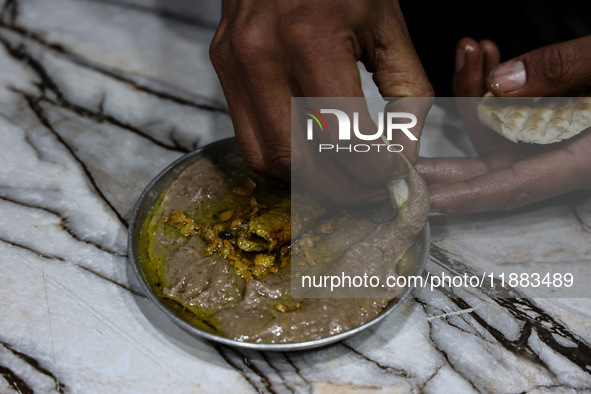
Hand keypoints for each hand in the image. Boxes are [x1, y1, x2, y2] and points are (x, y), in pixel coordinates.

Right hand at [210, 0, 431, 203]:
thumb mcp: (387, 26)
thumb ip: (406, 94)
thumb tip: (402, 155)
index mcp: (309, 37)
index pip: (342, 136)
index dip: (375, 169)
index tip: (394, 174)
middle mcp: (261, 55)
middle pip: (298, 160)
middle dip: (342, 188)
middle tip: (371, 190)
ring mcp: (234, 63)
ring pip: (267, 159)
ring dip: (308, 180)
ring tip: (342, 175)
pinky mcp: (223, 68)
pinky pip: (248, 137)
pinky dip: (283, 158)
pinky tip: (311, 152)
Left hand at [416, 36, 590, 212]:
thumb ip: (563, 71)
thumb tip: (502, 83)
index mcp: (584, 161)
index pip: (516, 188)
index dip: (470, 196)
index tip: (431, 198)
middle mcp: (566, 157)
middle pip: (496, 169)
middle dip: (450, 160)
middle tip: (408, 154)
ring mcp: (559, 138)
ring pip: (502, 132)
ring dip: (478, 95)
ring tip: (469, 56)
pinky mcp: (557, 120)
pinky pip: (517, 112)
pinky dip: (500, 88)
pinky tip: (489, 61)